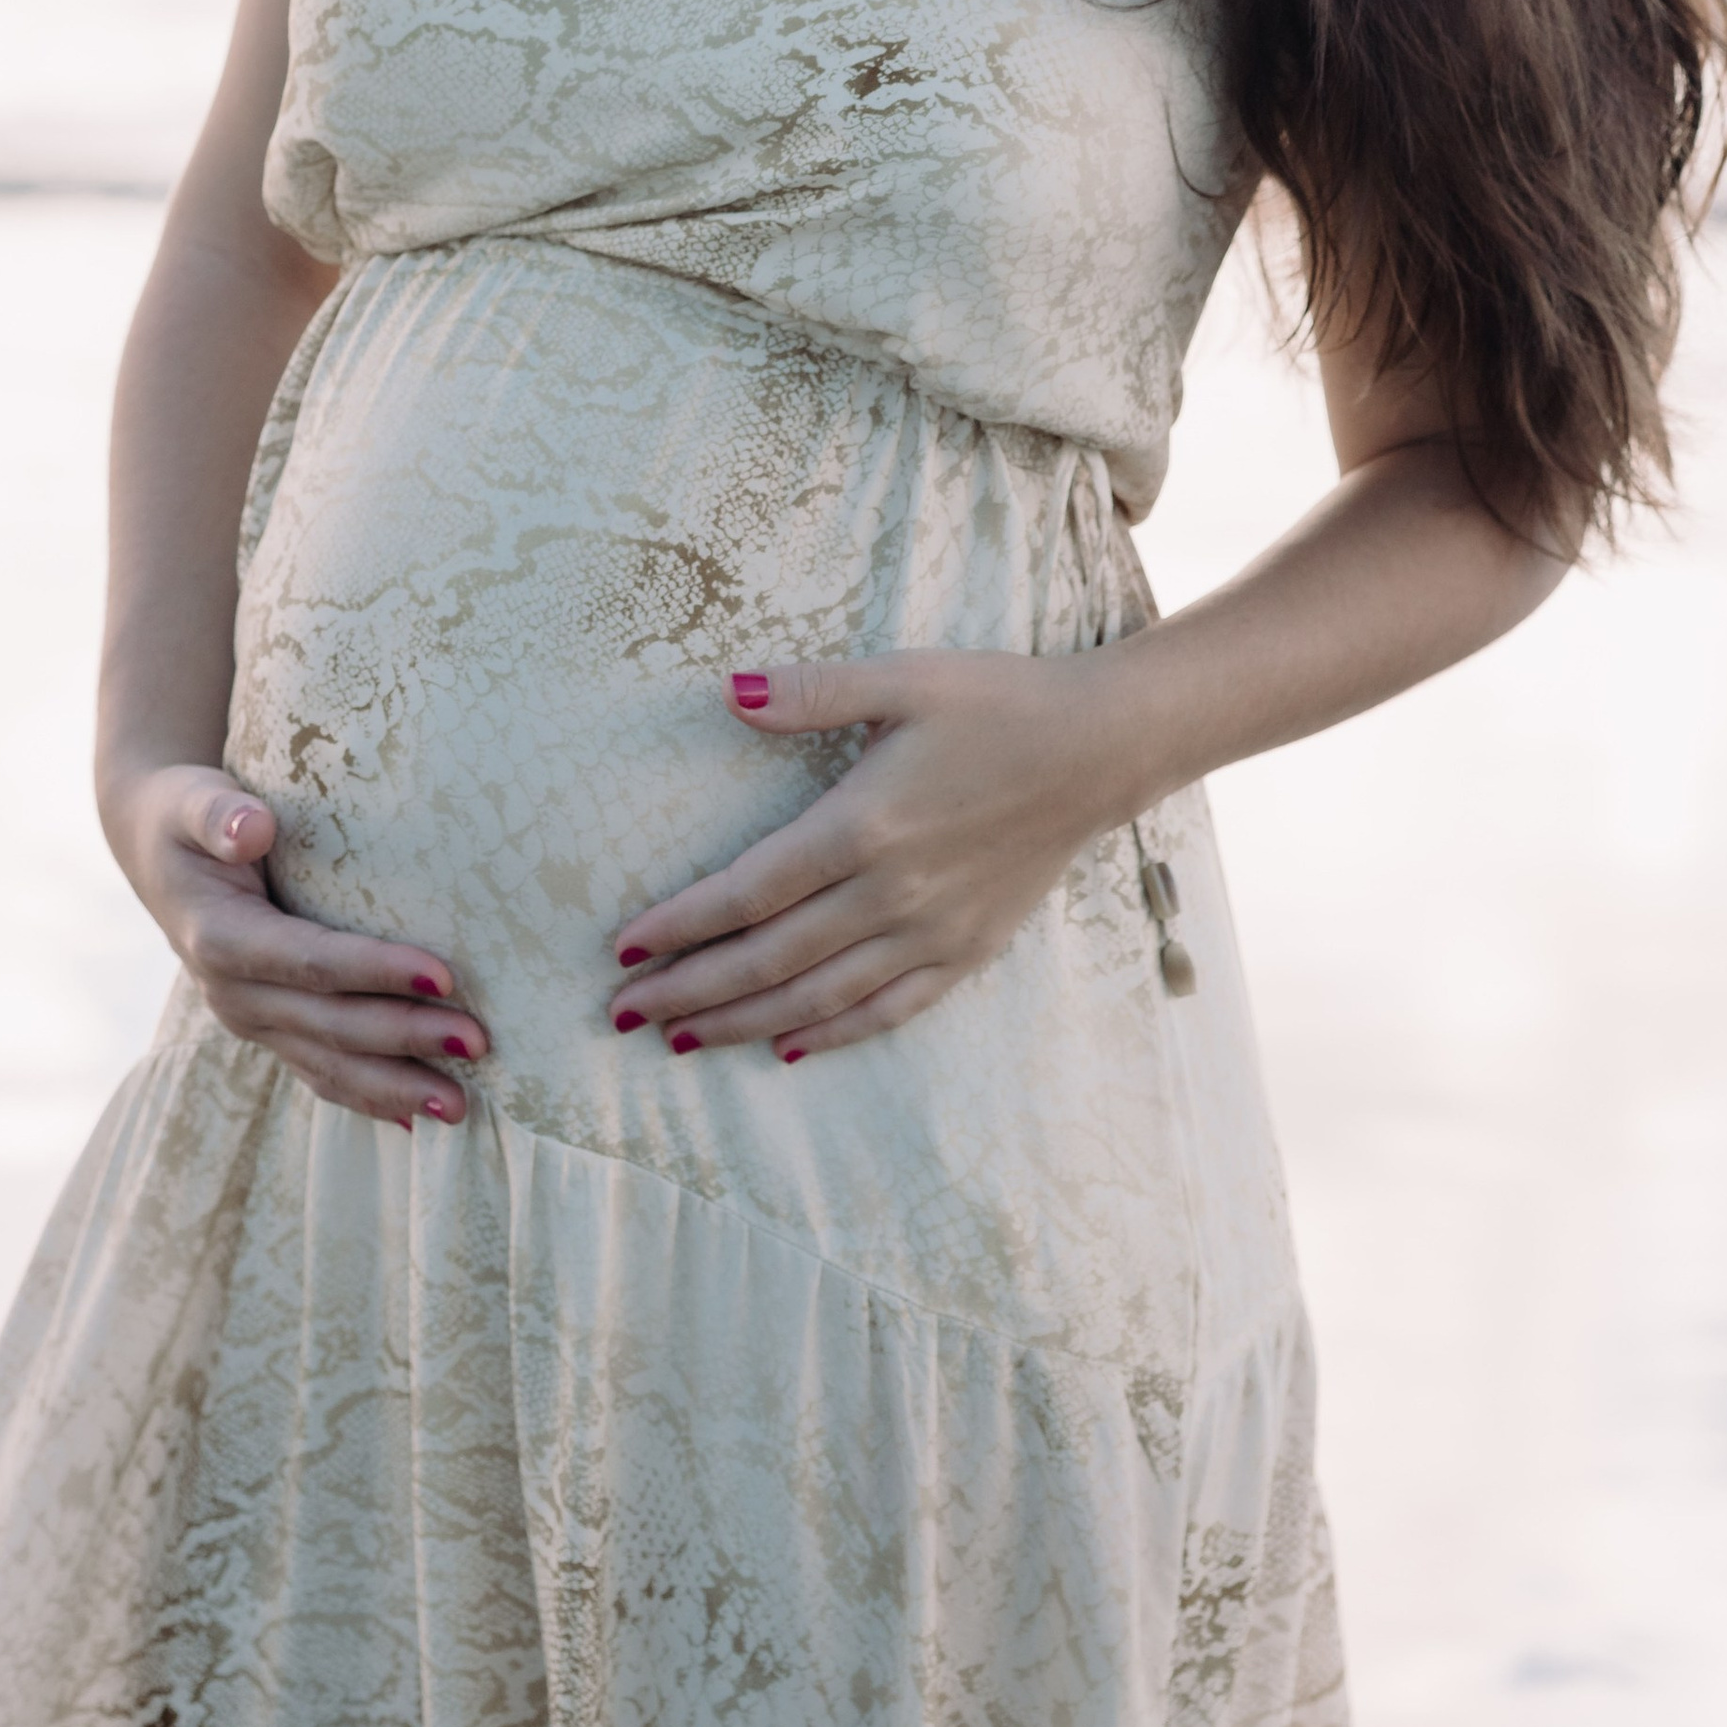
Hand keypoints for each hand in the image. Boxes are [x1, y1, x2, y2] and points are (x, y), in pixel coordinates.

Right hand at [107, 763, 485, 1128]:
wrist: (156, 853)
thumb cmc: (184, 817)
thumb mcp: (190, 802)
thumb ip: (218, 813)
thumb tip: (254, 827)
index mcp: (219, 939)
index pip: (310, 961)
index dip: (375, 971)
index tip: (443, 975)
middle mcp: (233, 993)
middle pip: (331, 1024)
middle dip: (406, 1037)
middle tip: (479, 1041)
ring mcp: (252, 1020)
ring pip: (329, 1065)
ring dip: (396, 1087)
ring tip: (462, 1105)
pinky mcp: (270, 1030)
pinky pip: (320, 1073)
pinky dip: (367, 1098)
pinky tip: (415, 1119)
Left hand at [607, 654, 1128, 1064]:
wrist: (1103, 747)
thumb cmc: (998, 702)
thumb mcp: (902, 678)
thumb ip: (810, 692)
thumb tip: (727, 692)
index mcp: (862, 827)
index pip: (747, 893)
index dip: (681, 925)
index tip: (624, 947)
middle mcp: (891, 894)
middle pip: (768, 958)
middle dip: (689, 989)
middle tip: (622, 1013)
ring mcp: (931, 931)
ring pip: (818, 996)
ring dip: (742, 1023)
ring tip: (681, 1039)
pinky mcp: (968, 950)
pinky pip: (887, 1009)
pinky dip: (832, 1034)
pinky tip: (786, 1048)